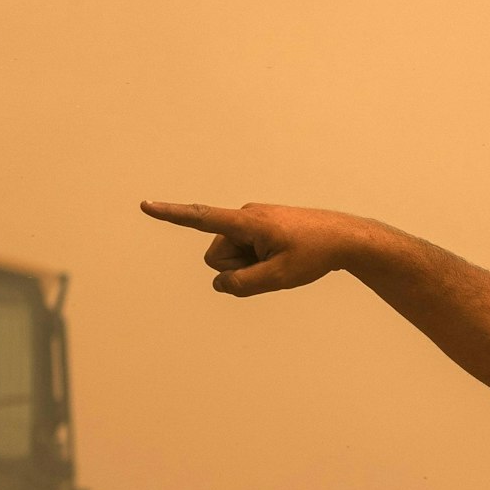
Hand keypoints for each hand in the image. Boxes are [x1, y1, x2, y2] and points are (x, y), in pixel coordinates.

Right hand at [139, 201, 366, 296]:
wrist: (345, 238)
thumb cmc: (314, 254)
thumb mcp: (279, 278)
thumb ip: (242, 284)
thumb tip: (219, 283)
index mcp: (247, 222)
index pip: (201, 218)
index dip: (171, 215)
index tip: (145, 205)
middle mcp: (245, 216)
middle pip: (217, 256)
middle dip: (236, 268)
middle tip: (274, 265)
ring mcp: (252, 222)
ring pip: (231, 258)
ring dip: (250, 266)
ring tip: (282, 259)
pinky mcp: (259, 228)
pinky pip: (245, 253)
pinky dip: (258, 261)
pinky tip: (283, 256)